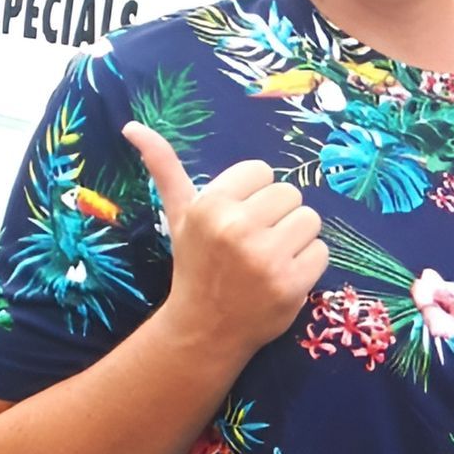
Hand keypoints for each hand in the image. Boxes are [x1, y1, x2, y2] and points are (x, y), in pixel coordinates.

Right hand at [124, 122, 328, 353]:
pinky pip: (321, 251)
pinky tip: (282, 275)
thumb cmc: (195, 263)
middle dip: (278, 215)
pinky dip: (308, 263)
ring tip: (270, 255)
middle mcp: (237, 228)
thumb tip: (132, 126)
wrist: (205, 327)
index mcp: (211, 205)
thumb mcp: (178, 215)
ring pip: (311, 220)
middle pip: (291, 193)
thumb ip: (164, 168)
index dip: (255, 195)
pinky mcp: (290, 283)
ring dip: (297, 237)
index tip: (239, 218)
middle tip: (256, 240)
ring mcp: (265, 258)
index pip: (262, 171)